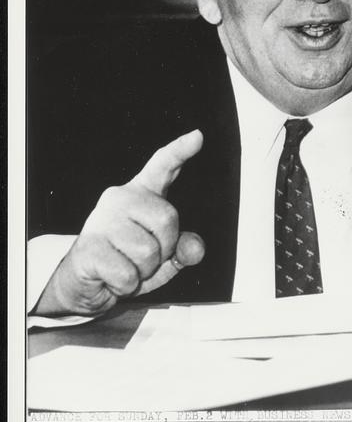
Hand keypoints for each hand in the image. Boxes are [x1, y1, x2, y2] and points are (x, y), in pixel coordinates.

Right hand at [34, 130, 204, 316]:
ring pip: (148, 252)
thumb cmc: (127, 262)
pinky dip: (126, 285)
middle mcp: (120, 199)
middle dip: (164, 249)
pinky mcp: (89, 246)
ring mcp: (102, 220)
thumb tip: (195, 248)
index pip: (162, 166)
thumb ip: (184, 250)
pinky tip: (111, 277)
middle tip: (143, 259)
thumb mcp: (164, 258)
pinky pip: (127, 274)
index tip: (198, 136)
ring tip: (125, 267)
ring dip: (143, 272)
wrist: (84, 282)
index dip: (180, 151)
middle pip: (167, 219)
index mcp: (141, 195)